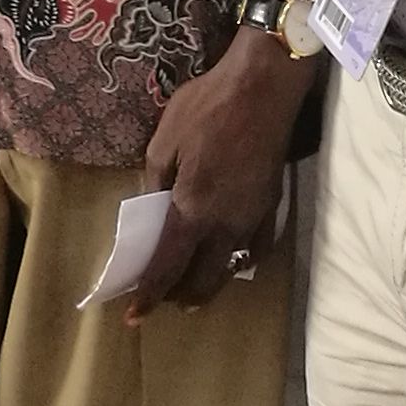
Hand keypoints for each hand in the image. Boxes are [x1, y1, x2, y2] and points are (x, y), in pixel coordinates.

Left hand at [132, 27, 316, 315]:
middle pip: (204, 279)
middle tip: (162, 298)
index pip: (167, 267)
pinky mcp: (272, 205)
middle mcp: (225, 225)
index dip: (149, 295)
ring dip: (209, 282)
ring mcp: (253, 218)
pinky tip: (232, 258)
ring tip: (192, 284)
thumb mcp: (163, 141)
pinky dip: (240, 261)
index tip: (134, 318)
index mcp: (192, 210)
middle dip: (180, 295)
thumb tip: (149, 213)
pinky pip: (257, 248)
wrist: (263, 87)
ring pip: (231, 268)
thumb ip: (154, 183)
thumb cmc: (206, 108)